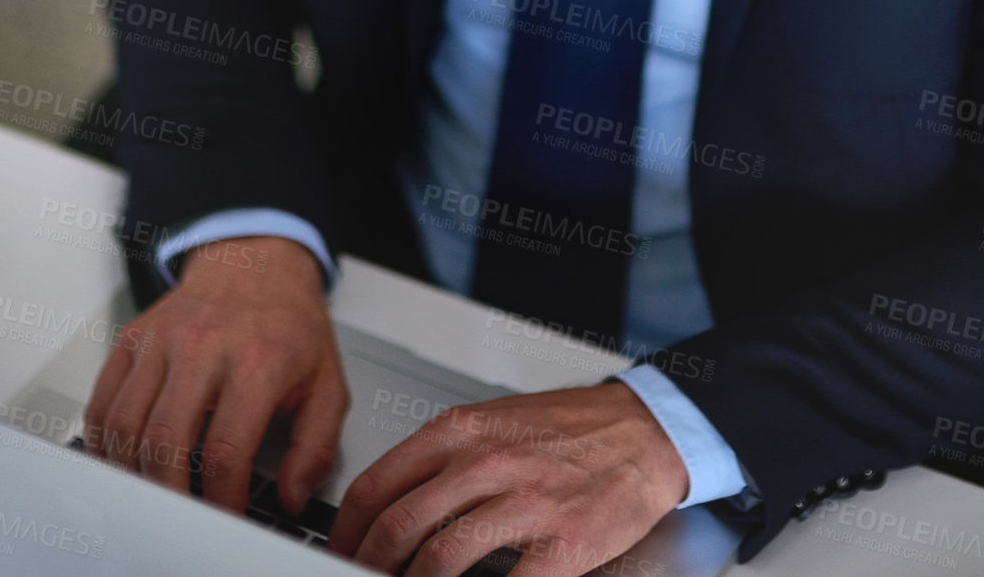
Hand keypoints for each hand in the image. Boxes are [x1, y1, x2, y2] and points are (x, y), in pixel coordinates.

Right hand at [82, 235, 349, 514]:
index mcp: (258, 361)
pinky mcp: (135, 336)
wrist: (256, 260)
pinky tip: (120, 460)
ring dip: (132, 472)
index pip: (227, 450)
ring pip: (126, 423)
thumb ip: (317, 445)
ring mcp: (163, 339)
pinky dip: (102, 440)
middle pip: (166, 440)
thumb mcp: (327, 380)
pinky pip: (102, 399)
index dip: (222, 500)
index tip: (226, 517)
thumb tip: (294, 495)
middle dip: (168, 494)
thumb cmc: (289, 323)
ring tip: (151, 493)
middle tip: (180, 516)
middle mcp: (205, 345)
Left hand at [329, 380, 687, 576]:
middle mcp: (486, 461)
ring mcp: (526, 501)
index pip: (378, 485)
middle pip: (400, 525)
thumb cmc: (566, 428)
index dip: (349, 532)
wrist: (641, 429)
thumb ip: (441, 459)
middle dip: (371, 567)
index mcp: (461, 430)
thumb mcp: (491, 422)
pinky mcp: (564, 541)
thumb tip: (391, 504)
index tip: (341, 554)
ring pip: (441, 558)